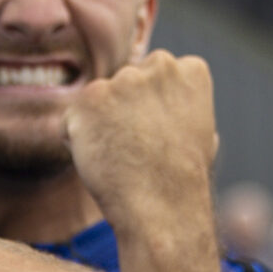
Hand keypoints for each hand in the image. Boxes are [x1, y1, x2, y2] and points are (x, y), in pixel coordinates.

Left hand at [64, 51, 218, 234]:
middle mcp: (159, 64)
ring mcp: (123, 80)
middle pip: (126, 84)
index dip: (155, 110)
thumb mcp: (200, 131)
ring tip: (123, 156)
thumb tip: (164, 101)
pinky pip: (72, 120)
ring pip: (99, 102)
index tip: (164, 136)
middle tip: (140, 148)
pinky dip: (79, 142)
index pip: (157, 77)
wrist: (163, 207)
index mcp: (191, 69)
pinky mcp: (89, 99)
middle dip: (125, 111)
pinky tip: (103, 160)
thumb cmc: (183, 179)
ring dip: (102, 126)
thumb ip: (178, 103)